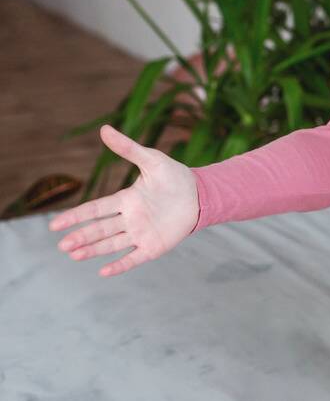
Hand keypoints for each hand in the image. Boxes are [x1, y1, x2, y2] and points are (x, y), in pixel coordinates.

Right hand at [49, 125, 198, 276]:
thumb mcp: (151, 160)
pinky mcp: (154, 246)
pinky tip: (103, 271)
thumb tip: (104, 129)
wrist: (202, 194)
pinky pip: (134, 258)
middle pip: (99, 230)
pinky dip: (120, 265)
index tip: (55, 225)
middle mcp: (129, 219)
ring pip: (111, 244)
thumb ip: (128, 149)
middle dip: (81, 237)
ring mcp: (141, 234)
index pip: (94, 210)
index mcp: (125, 200)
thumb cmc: (175, 177)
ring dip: (93, 250)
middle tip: (63, 246)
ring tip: (74, 255)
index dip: (75, 217)